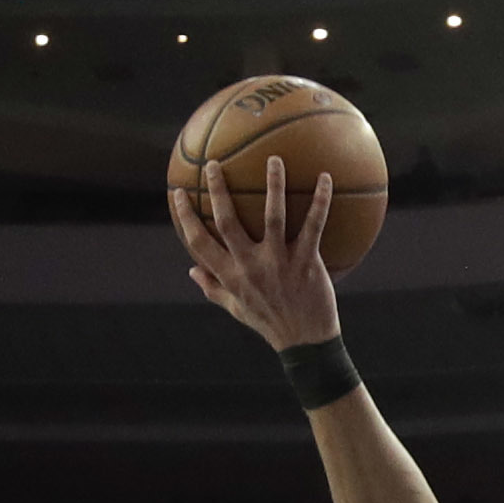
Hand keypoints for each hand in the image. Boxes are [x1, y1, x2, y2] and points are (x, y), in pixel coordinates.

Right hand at [171, 155, 341, 352]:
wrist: (306, 343)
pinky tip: (326, 178)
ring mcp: (279, 262)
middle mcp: (251, 266)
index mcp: (230, 276)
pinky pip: (314, 225)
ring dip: (273, 184)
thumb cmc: (270, 323)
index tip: (177, 193)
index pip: (198, 242)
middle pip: (227, 221)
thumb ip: (213, 288)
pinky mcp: (307, 261)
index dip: (184, 217)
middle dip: (218, 190)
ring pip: (273, 216)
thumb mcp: (236, 309)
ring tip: (274, 159)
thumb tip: (191, 271)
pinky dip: (321, 201)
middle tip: (213, 163)